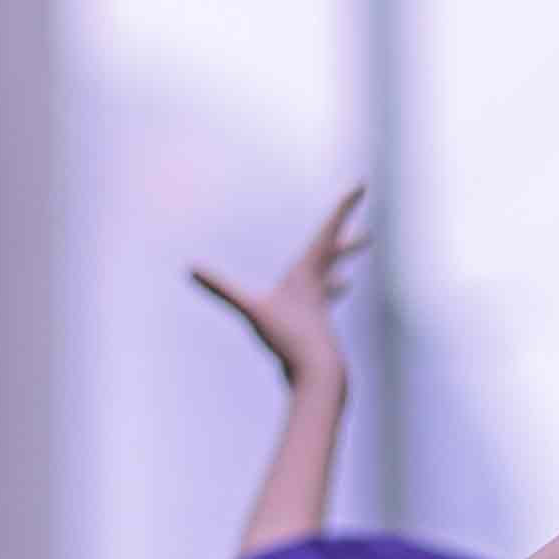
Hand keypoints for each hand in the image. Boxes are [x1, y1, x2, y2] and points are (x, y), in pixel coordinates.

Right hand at [193, 184, 368, 389]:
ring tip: (347, 279)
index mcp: (309, 273)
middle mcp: (318, 288)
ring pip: (329, 288)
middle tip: (369, 235)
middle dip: (349, 242)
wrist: (318, 374)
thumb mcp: (252, 310)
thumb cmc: (290, 338)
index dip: (344, 206)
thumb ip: (222, 289)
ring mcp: (318, 312)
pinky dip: (316, 316)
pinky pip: (316, 316)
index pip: (328, 231)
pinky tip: (315, 320)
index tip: (361, 184)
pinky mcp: (314, 332)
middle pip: (335, 257)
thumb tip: (190, 268)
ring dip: (336, 277)